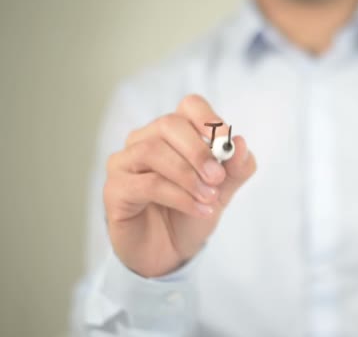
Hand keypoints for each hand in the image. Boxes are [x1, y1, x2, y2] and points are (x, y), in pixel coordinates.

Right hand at [103, 95, 255, 276]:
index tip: (226, 142)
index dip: (209, 119)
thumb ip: (236, 168)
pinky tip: (199, 210)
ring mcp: (125, 162)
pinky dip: (179, 196)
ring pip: (153, 151)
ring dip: (187, 176)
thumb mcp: (222, 190)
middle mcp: (145, 140)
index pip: (189, 106)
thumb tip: (241, 143)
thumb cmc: (191, 212)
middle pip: (169, 125)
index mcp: (174, 133)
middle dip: (198, 150)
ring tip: (209, 198)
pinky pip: (146, 184)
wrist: (170, 252)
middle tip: (218, 177)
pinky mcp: (115, 189)